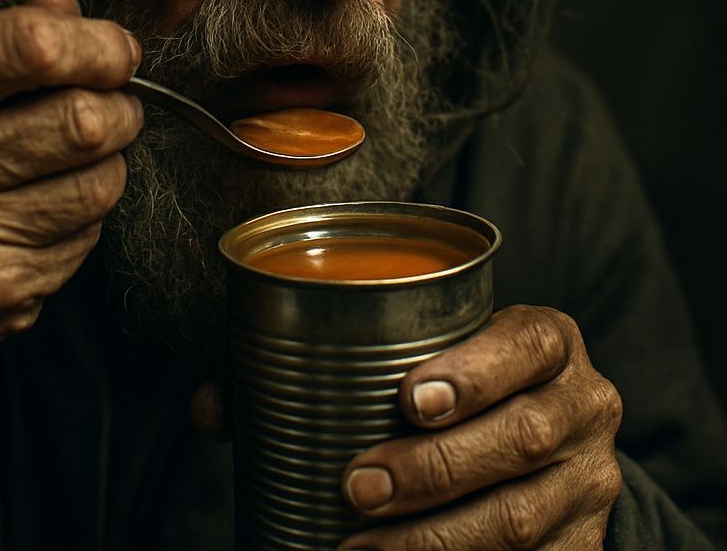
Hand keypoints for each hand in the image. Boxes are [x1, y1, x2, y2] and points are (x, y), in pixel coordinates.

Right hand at [0, 0, 141, 408]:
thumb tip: (71, 12)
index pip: (31, 48)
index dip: (97, 44)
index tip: (116, 50)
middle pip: (86, 119)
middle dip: (120, 105)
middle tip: (113, 104)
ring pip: (102, 182)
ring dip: (109, 162)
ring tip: (79, 157)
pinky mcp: (0, 293)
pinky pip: (87, 237)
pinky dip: (83, 217)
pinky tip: (44, 210)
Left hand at [338, 305, 622, 549]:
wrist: (554, 438)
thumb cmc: (476, 379)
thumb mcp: (462, 344)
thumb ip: (406, 349)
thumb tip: (285, 384)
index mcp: (554, 343)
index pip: (529, 344)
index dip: (472, 372)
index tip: (409, 400)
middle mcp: (584, 407)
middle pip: (522, 437)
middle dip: (432, 468)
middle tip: (359, 486)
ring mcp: (589, 480)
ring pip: (519, 517)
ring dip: (433, 536)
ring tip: (362, 544)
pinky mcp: (584, 542)